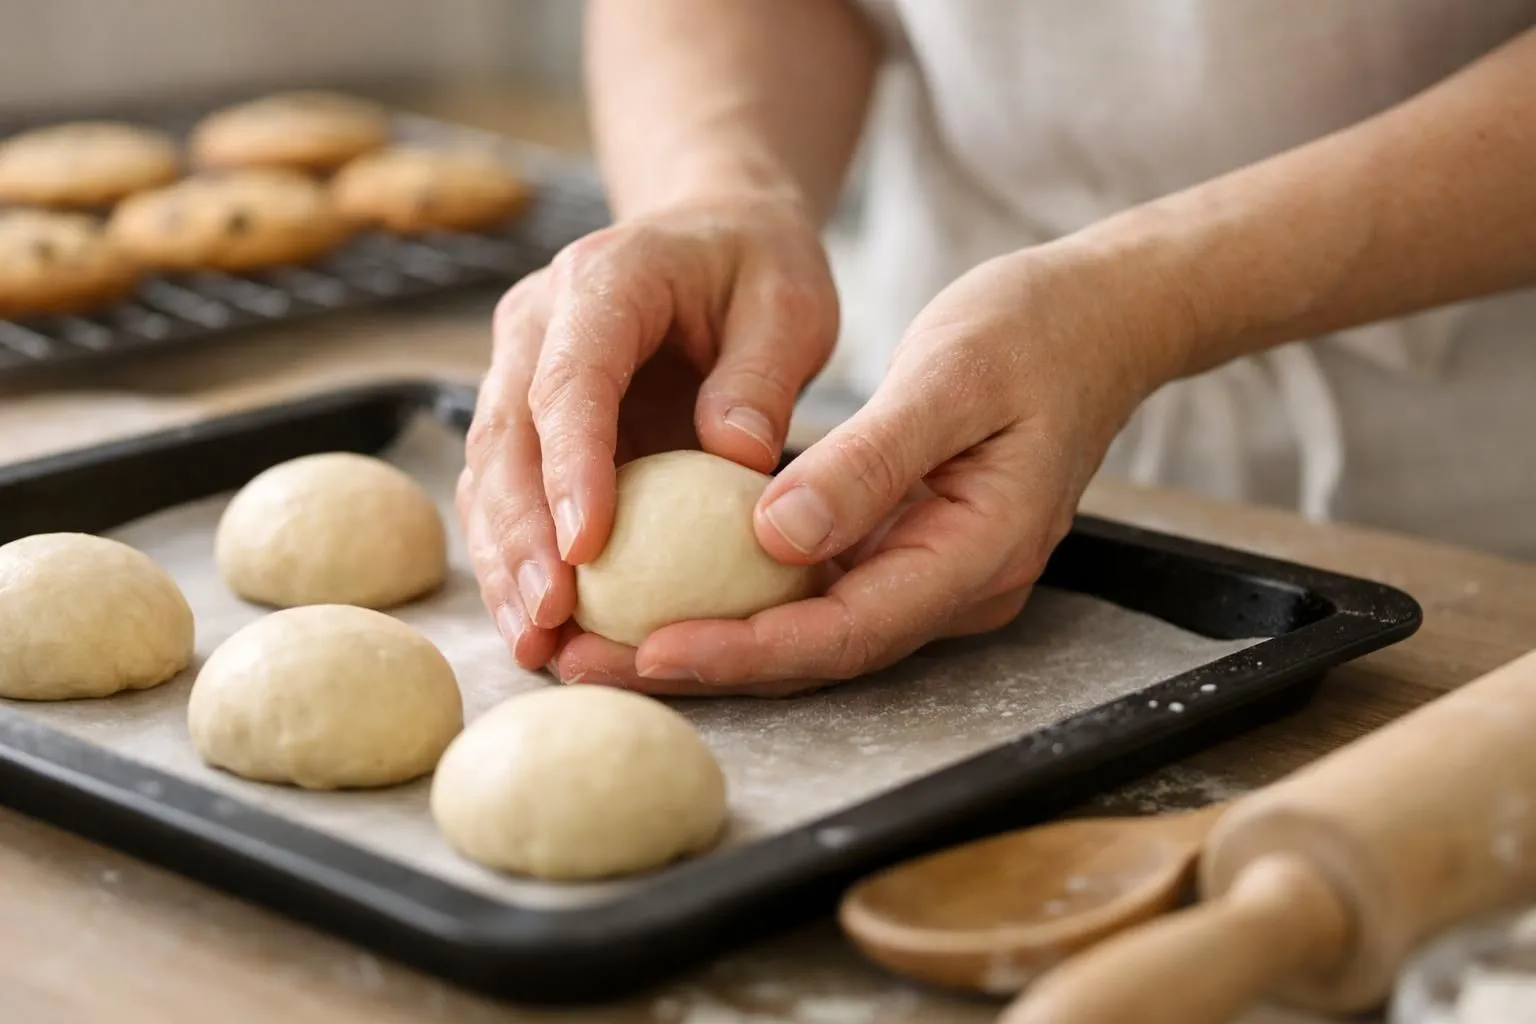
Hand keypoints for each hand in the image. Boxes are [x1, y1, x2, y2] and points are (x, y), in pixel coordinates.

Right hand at [457, 194, 838, 683]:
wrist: (712, 235)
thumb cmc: (757, 267)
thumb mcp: (790, 305)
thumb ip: (762, 376)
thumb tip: (735, 459)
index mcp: (605, 281)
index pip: (572, 380)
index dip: (571, 466)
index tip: (587, 548)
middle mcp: (539, 323)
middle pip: (507, 436)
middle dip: (521, 536)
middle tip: (546, 621)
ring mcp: (519, 369)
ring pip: (489, 473)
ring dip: (506, 562)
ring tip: (533, 645)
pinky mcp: (525, 416)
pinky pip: (506, 493)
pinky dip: (518, 559)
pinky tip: (540, 626)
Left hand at [627, 243, 1187, 689]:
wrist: (1097, 321)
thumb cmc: (1032, 332)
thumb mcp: (953, 376)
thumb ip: (871, 461)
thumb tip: (774, 537)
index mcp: (979, 552)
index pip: (847, 629)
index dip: (745, 650)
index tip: (648, 649)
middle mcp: (955, 585)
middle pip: (816, 652)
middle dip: (702, 665)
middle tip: (586, 664)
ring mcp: (933, 574)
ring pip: (808, 632)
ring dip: (708, 640)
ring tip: (598, 643)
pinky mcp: (908, 550)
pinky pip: (814, 592)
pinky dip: (738, 598)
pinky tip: (664, 590)